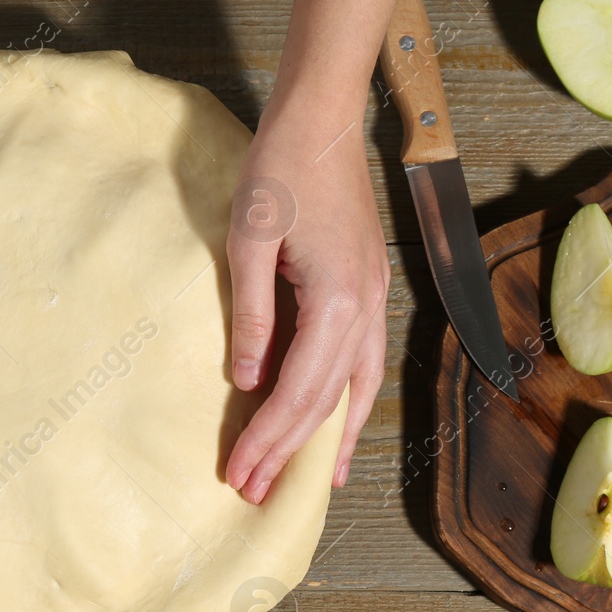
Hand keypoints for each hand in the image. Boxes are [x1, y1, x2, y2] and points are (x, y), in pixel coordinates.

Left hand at [225, 111, 388, 503]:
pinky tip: (340, 423)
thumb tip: (246, 380)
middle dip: (291, 452)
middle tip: (255, 492)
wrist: (321, 119)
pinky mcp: (367, 288)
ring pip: (356, 388)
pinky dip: (352, 401)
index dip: (268, 439)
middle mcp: (365, 309)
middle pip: (327, 400)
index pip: (298, 391)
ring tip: (312, 482)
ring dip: (329, 437)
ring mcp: (373, 299)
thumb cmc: (280, 168)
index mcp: (337, 301)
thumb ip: (251, 315)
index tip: (238, 473)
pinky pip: (364, 362)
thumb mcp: (248, 241)